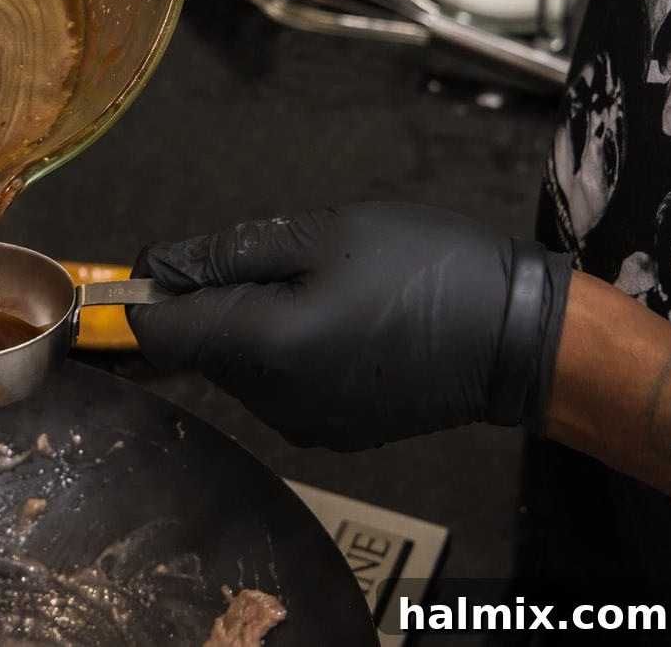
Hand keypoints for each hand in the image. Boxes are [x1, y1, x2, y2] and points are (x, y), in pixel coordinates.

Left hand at [126, 203, 572, 449]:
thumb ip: (228, 253)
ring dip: (253, 328)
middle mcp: (273, 401)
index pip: (159, 334)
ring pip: (238, 369)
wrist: (518, 336)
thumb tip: (157, 267)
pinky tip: (339, 326)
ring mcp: (303, 427)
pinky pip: (277, 388)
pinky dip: (287, 354)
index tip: (180, 261)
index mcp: (265, 348)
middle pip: (199, 350)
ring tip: (323, 290)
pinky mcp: (332, 436)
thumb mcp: (323, 234)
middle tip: (283, 263)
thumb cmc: (424, 268)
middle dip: (217, 303)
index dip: (152, 293)